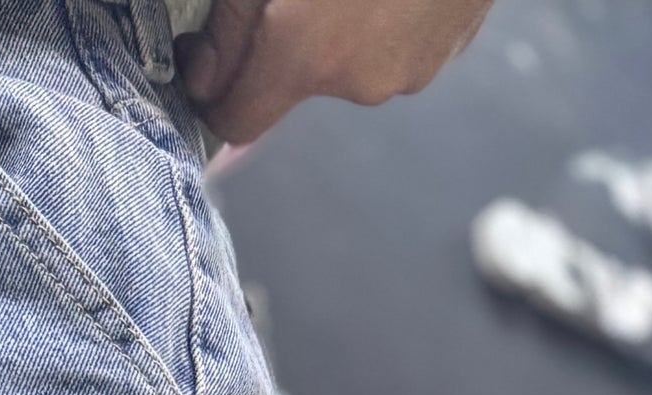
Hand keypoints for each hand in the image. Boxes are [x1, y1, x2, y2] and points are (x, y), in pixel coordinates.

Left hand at [180, 0, 495, 148]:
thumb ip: (231, 22)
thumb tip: (205, 75)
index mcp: (303, 55)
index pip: (234, 122)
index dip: (212, 92)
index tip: (204, 52)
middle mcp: (357, 81)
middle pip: (296, 81)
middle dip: (285, 39)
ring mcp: (410, 71)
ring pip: (350, 62)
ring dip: (340, 24)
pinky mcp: (447, 50)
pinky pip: (396, 45)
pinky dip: (385, 16)